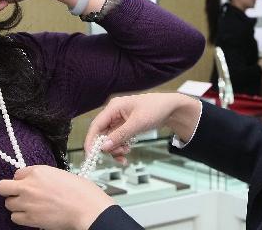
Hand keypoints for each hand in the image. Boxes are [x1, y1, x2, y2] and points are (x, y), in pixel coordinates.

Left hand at [0, 165, 114, 229]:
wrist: (86, 208)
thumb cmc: (80, 191)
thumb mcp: (60, 174)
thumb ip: (43, 176)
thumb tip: (36, 182)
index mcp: (37, 171)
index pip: (17, 173)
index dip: (23, 179)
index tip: (29, 184)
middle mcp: (28, 186)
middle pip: (2, 187)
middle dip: (8, 190)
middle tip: (17, 194)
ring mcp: (27, 203)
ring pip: (8, 204)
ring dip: (16, 205)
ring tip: (29, 206)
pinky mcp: (30, 219)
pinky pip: (15, 218)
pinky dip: (21, 217)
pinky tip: (31, 215)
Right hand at [84, 93, 199, 163]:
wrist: (171, 108)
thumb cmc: (156, 109)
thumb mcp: (138, 123)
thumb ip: (120, 135)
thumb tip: (104, 146)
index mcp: (113, 107)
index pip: (96, 125)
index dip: (91, 140)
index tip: (90, 154)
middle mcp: (113, 113)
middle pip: (102, 134)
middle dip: (108, 147)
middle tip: (120, 154)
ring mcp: (119, 120)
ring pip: (109, 139)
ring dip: (115, 148)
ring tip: (126, 152)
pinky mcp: (124, 126)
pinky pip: (117, 139)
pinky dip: (120, 147)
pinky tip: (127, 151)